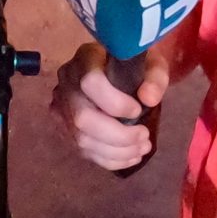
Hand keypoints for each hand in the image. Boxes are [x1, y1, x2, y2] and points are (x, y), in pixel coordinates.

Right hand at [51, 41, 167, 171]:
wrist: (116, 70)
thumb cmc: (134, 65)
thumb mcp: (151, 63)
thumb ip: (155, 77)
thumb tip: (149, 99)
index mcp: (85, 58)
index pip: (91, 83)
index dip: (116, 103)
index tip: (138, 110)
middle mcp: (66, 81)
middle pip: (83, 117)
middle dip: (118, 135)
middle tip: (144, 137)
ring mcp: (61, 106)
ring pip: (82, 139)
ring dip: (117, 152)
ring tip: (142, 148)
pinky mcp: (64, 127)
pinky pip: (83, 151)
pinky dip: (110, 159)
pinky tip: (130, 156)